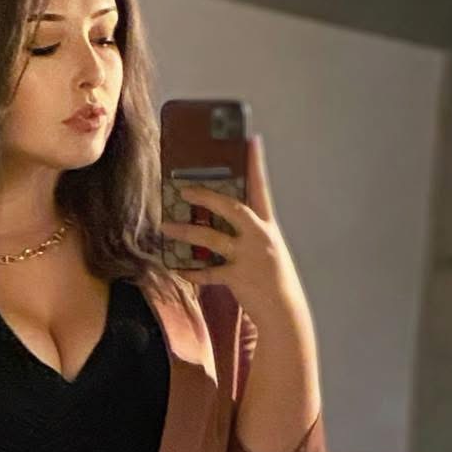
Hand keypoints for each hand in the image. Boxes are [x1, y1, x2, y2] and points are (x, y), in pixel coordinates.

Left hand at [161, 134, 307, 328]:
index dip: (256, 164)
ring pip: (211, 238)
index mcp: (268, 226)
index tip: (251, 139)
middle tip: (183, 189)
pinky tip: (177, 268)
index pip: (261, 188)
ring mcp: (250, 257)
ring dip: (186, 232)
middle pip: (232, 207)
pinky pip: (208, 272)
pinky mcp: (239, 278)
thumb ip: (247, 233)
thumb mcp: (267, 249)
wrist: (285, 312)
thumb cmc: (272, 279)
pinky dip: (191, 271)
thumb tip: (220, 217)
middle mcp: (261, 237)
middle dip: (206, 197)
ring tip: (166, 227)